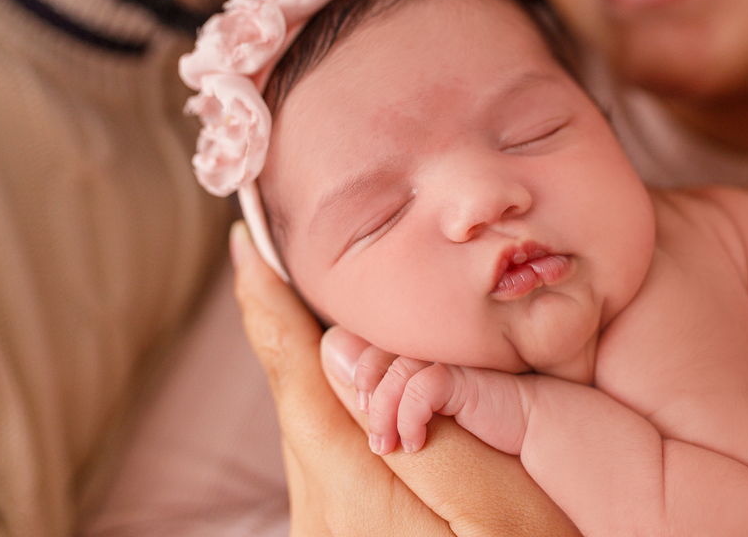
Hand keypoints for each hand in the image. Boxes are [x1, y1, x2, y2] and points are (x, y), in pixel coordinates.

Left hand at [232, 221, 578, 536]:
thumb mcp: (503, 512)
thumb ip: (429, 428)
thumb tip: (346, 354)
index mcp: (353, 485)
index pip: (294, 368)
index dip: (266, 298)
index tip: (244, 240)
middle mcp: (322, 509)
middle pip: (300, 392)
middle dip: (295, 322)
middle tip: (299, 255)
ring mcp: (332, 533)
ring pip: (314, 424)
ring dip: (318, 365)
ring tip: (333, 310)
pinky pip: (330, 458)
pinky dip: (337, 408)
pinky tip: (366, 396)